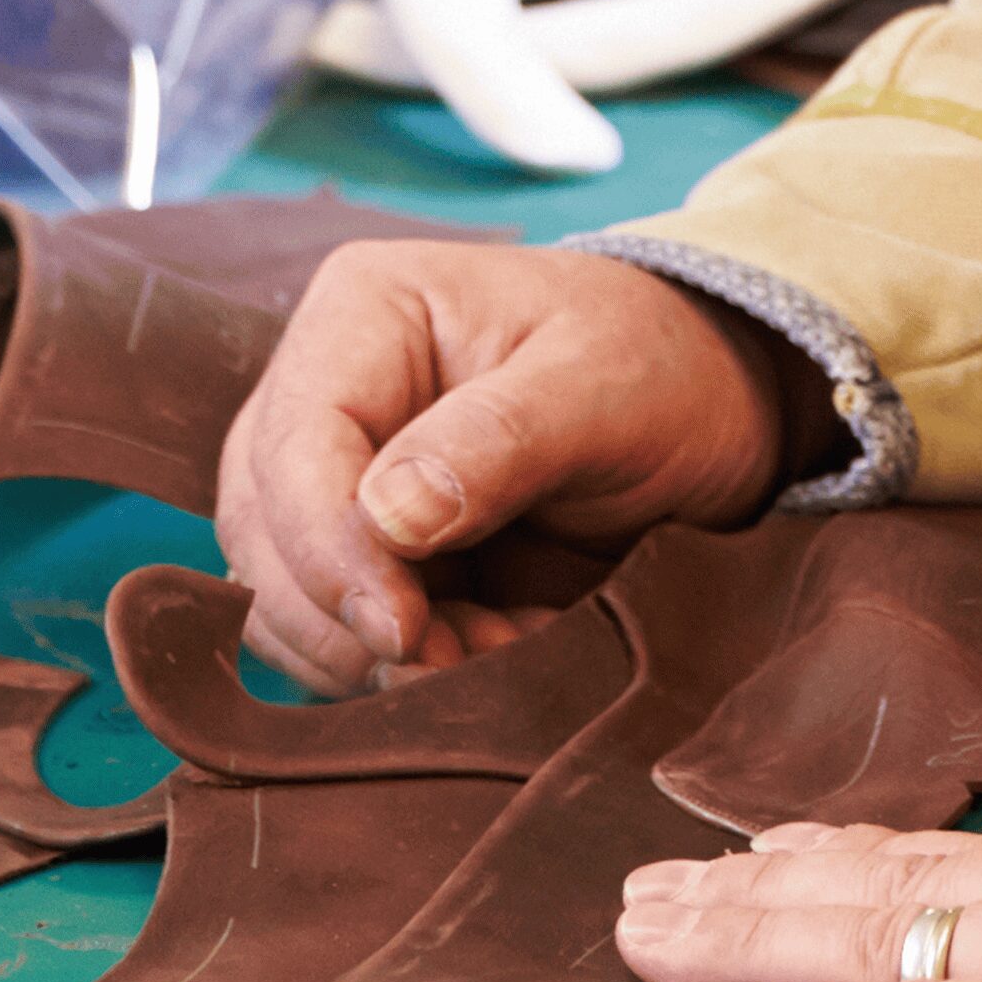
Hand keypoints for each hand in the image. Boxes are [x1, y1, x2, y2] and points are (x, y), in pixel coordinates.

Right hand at [215, 241, 784, 695]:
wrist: (717, 405)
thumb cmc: (661, 365)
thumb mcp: (603, 386)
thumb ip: (498, 442)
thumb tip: (386, 520)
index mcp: (365, 313)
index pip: (293, 443)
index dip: (326, 548)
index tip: (403, 629)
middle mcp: (327, 390)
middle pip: (265, 528)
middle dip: (352, 616)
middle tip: (467, 659)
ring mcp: (339, 475)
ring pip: (284, 594)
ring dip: (376, 654)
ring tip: (498, 653)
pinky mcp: (371, 551)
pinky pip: (340, 631)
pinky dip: (406, 667)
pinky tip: (495, 654)